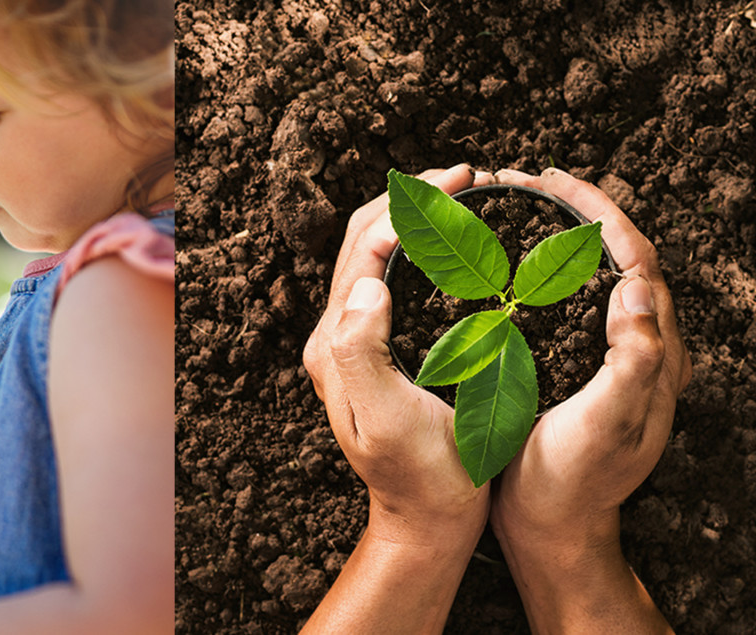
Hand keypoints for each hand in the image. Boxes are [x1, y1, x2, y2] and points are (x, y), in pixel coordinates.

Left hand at [304, 164, 495, 531]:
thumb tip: (367, 283)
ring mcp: (357, 341)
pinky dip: (423, 246)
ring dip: (415, 216)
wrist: (429, 521)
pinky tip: (458, 241)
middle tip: (469, 176)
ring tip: (467, 193)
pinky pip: (395, 279)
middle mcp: (338, 337)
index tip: (463, 183)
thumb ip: (364, 353)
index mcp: (336, 345)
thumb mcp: (389, 420)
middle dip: (411, 198)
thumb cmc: (422, 477)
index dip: (409, 209)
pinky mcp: (382, 349)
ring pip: (377, 254)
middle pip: (363, 241)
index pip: (363, 252)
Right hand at [491, 167, 691, 541]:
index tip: (550, 181)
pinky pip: (567, 300)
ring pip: (591, 274)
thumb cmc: (574, 482)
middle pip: (617, 255)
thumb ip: (632, 361)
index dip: (598, 212)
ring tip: (515, 208)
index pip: (636, 258)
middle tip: (525, 181)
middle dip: (576, 210)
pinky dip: (540, 269)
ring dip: (558, 233)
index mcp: (652, 351)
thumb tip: (638, 286)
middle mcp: (638, 346)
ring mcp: (607, 356)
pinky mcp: (578, 368)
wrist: (552, 528)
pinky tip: (507, 265)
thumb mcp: (607, 426)